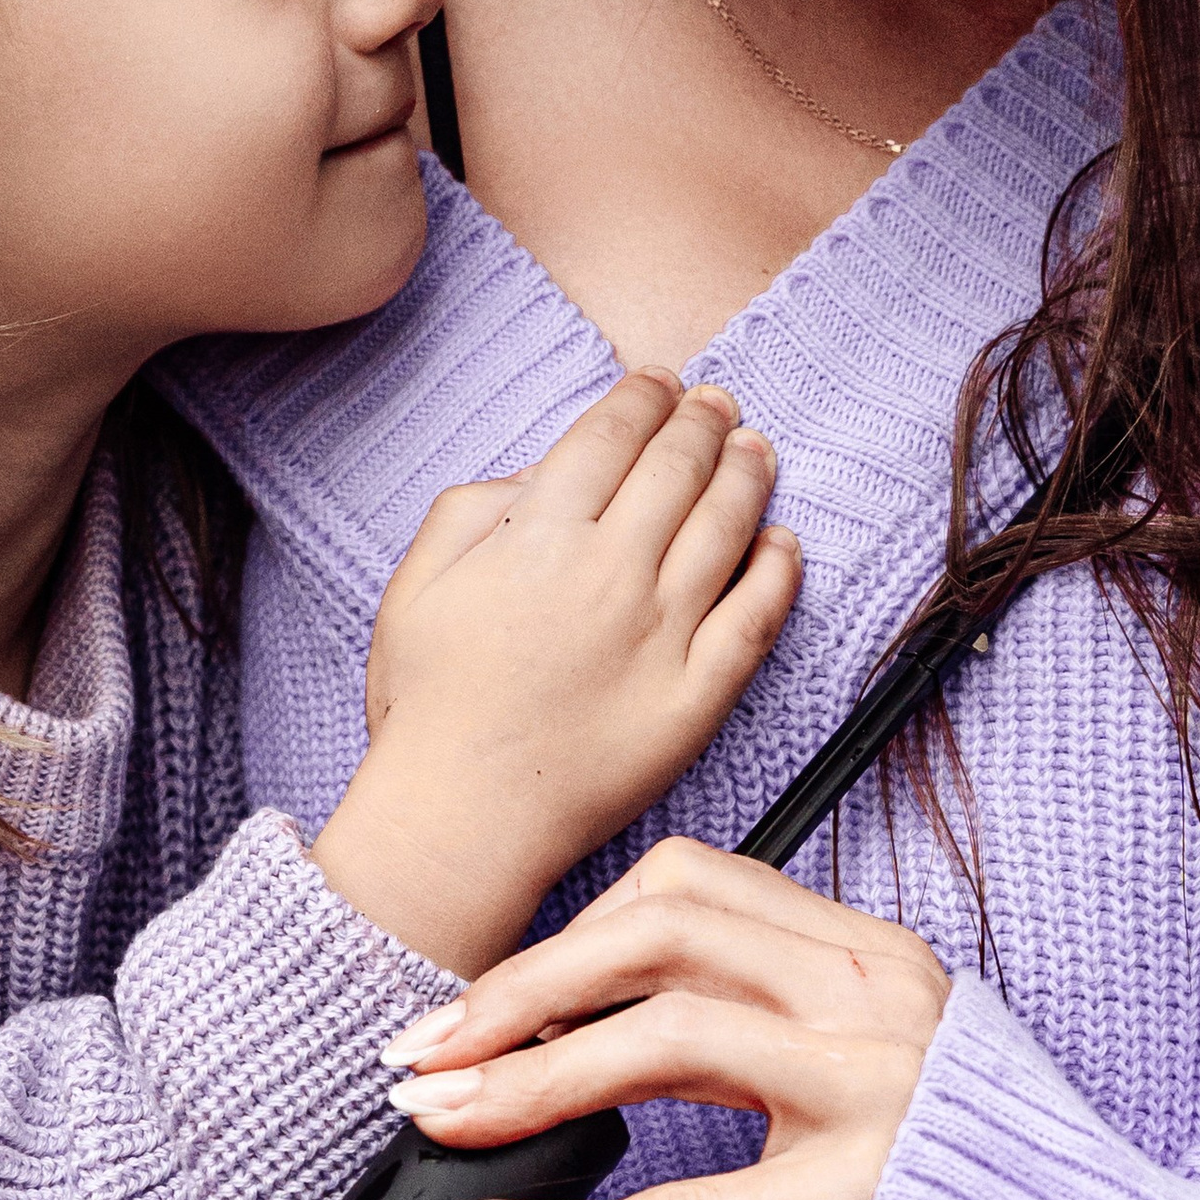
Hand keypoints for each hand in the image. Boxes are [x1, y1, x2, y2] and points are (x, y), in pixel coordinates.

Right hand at [312, 376, 799, 976]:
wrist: (462, 817)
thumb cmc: (430, 702)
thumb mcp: (417, 583)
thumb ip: (474, 507)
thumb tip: (543, 470)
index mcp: (538, 536)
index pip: (610, 436)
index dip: (643, 397)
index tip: (659, 383)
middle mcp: (609, 574)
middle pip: (677, 468)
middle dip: (702, 421)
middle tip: (716, 403)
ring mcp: (660, 635)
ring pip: (727, 527)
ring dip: (747, 475)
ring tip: (756, 449)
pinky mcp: (696, 697)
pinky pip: (755, 617)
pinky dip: (777, 570)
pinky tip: (782, 543)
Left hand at [382, 837, 949, 1199]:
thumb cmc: (942, 1166)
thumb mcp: (864, 1049)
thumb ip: (753, 1011)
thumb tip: (573, 1016)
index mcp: (867, 951)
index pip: (690, 886)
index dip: (569, 934)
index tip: (488, 1002)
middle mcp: (875, 999)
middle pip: (663, 936)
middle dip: (521, 987)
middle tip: (423, 1051)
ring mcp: (875, 1095)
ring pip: (668, 1041)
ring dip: (528, 1077)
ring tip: (441, 1121)